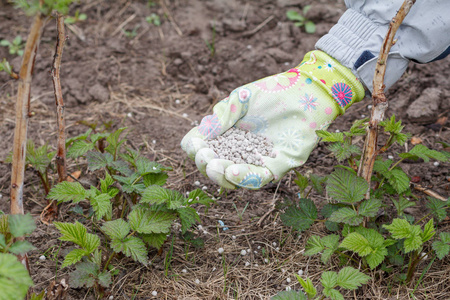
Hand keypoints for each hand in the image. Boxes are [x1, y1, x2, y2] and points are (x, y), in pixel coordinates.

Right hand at [181, 51, 363, 188]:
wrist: (305, 92)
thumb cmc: (272, 92)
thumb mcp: (241, 99)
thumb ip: (222, 115)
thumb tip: (202, 134)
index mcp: (226, 135)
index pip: (202, 147)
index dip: (194, 148)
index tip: (195, 143)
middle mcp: (238, 151)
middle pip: (213, 166)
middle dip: (204, 164)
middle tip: (204, 156)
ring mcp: (256, 161)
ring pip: (232, 178)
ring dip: (219, 175)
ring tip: (214, 166)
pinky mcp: (276, 168)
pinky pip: (257, 180)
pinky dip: (242, 178)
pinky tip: (231, 171)